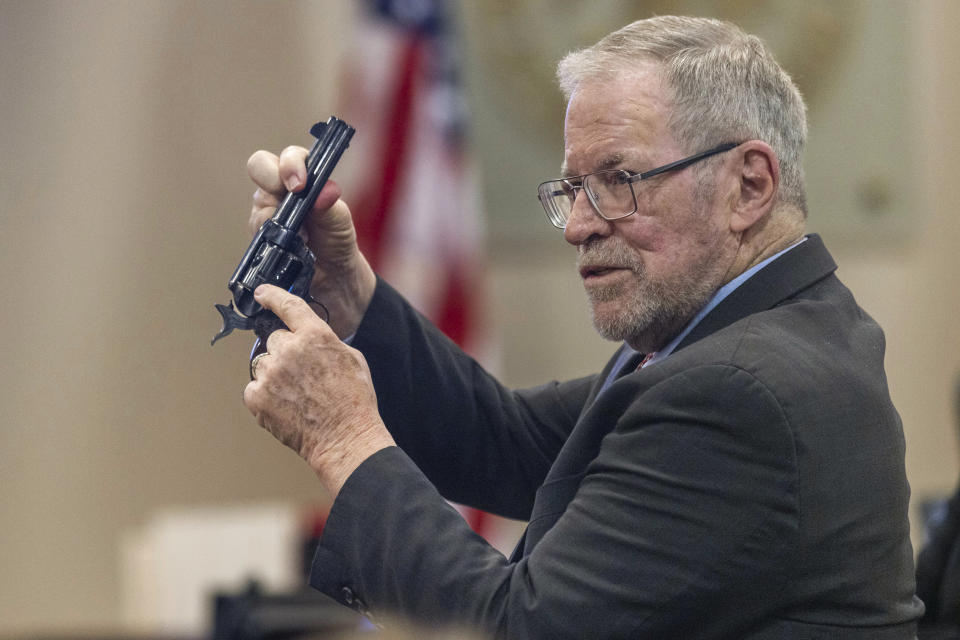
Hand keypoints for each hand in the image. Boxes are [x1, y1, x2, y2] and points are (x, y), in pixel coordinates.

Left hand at [242, 284, 394, 497]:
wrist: (344, 437)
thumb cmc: (354, 400)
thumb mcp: (351, 358)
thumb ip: (325, 341)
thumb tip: (308, 338)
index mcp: (315, 335)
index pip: (288, 305)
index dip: (273, 296)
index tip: (262, 293)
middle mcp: (288, 349)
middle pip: (275, 340)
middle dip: (286, 353)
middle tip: (304, 375)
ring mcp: (270, 374)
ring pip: (264, 364)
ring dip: (276, 374)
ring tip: (298, 395)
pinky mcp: (257, 397)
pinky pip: (254, 388)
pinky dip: (266, 396)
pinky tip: (287, 406)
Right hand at [247, 146, 376, 337]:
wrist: (333, 278)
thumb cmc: (336, 241)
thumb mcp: (340, 221)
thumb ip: (330, 204)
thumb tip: (324, 191)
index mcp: (300, 178)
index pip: (287, 156)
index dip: (289, 164)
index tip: (300, 184)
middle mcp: (277, 191)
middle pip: (259, 166)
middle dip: (272, 179)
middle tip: (291, 197)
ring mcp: (265, 214)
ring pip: (258, 206)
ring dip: (280, 221)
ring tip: (303, 238)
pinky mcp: (259, 239)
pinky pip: (256, 235)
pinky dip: (275, 243)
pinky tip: (292, 250)